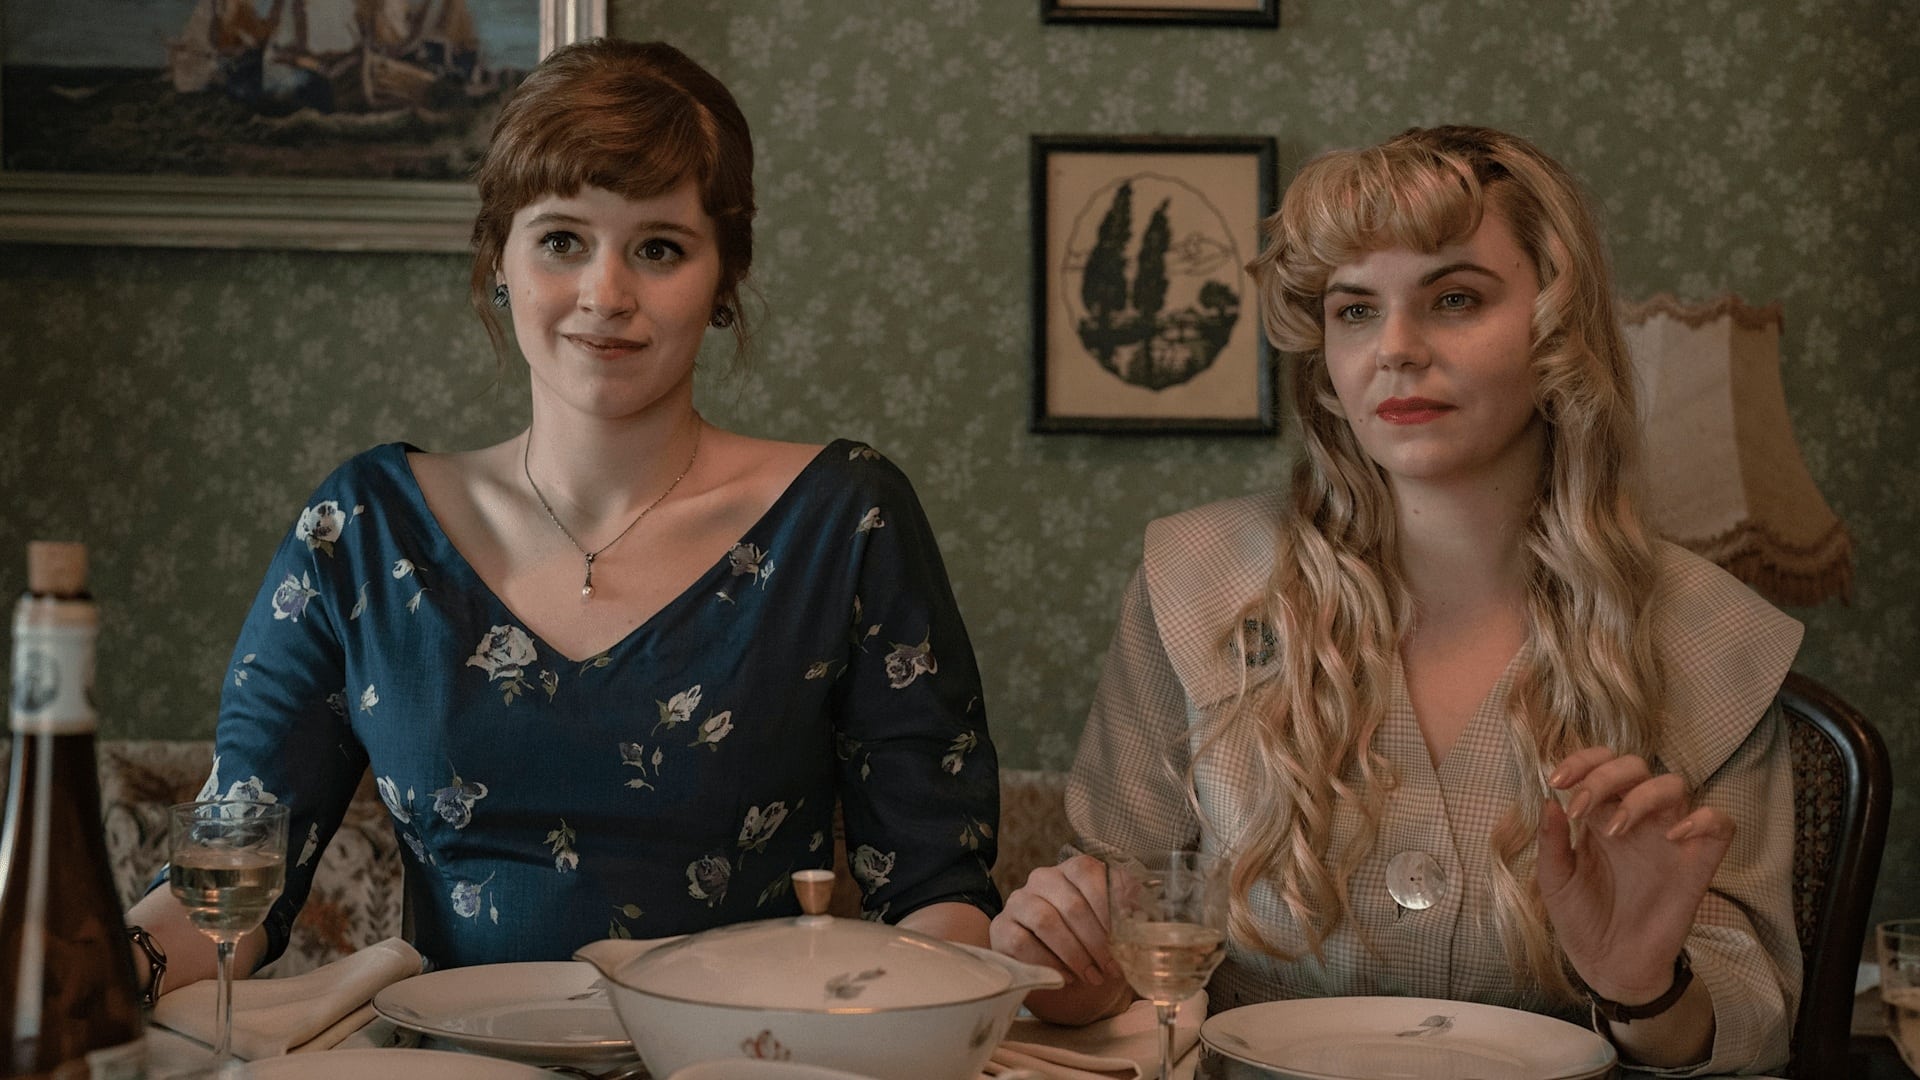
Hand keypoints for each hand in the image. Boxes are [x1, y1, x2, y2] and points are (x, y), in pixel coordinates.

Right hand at [989, 853, 1119, 988]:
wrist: (1065, 969)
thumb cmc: (1093, 942)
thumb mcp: (1115, 925)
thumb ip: (1128, 913)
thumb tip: (1141, 916)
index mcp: (1073, 870)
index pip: (1088, 874)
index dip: (1107, 908)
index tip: (1124, 939)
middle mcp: (1043, 878)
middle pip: (1071, 904)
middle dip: (1096, 941)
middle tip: (1111, 968)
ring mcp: (1019, 901)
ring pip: (1045, 922)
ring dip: (1074, 954)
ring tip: (1092, 976)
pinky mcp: (1002, 927)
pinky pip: (1022, 943)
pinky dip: (1048, 964)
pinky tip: (1066, 977)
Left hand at [1537, 747, 1732, 1003]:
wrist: (1609, 966)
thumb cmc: (1582, 919)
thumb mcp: (1554, 880)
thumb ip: (1550, 841)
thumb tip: (1547, 800)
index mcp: (1601, 816)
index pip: (1601, 765)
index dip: (1583, 760)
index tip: (1557, 780)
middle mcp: (1637, 820)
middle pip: (1635, 766)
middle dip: (1605, 776)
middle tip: (1580, 807)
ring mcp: (1669, 839)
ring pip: (1675, 785)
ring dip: (1642, 795)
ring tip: (1614, 830)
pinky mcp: (1698, 865)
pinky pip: (1721, 824)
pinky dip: (1703, 819)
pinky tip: (1673, 836)